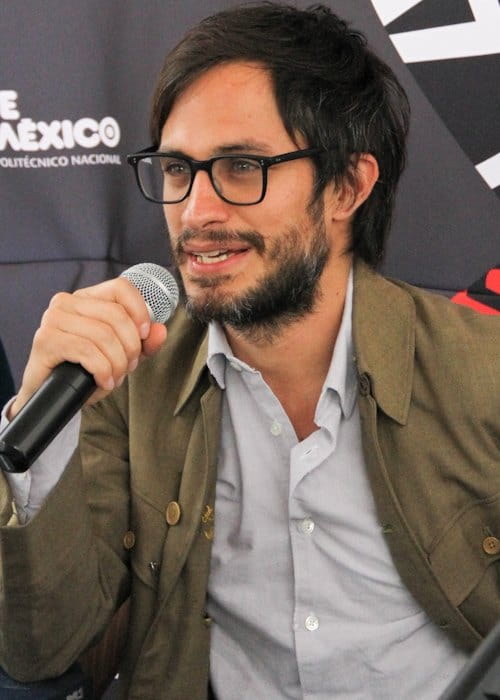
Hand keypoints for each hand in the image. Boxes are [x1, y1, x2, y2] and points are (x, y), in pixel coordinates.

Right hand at [9, 277, 166, 418]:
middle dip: (130, 347)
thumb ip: (143, 343)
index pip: (121, 287)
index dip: (139, 310)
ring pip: (103, 336)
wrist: (53, 395)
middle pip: (116, 315)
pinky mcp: (46, 340)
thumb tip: (160, 330)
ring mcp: (53, 319)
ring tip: (115, 376)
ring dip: (117, 363)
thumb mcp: (121, 355)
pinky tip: (103, 381)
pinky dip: (102, 370)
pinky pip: (87, 351)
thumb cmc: (85, 370)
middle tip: (128, 366)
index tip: (144, 335)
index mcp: (86, 298)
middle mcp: (66, 302)